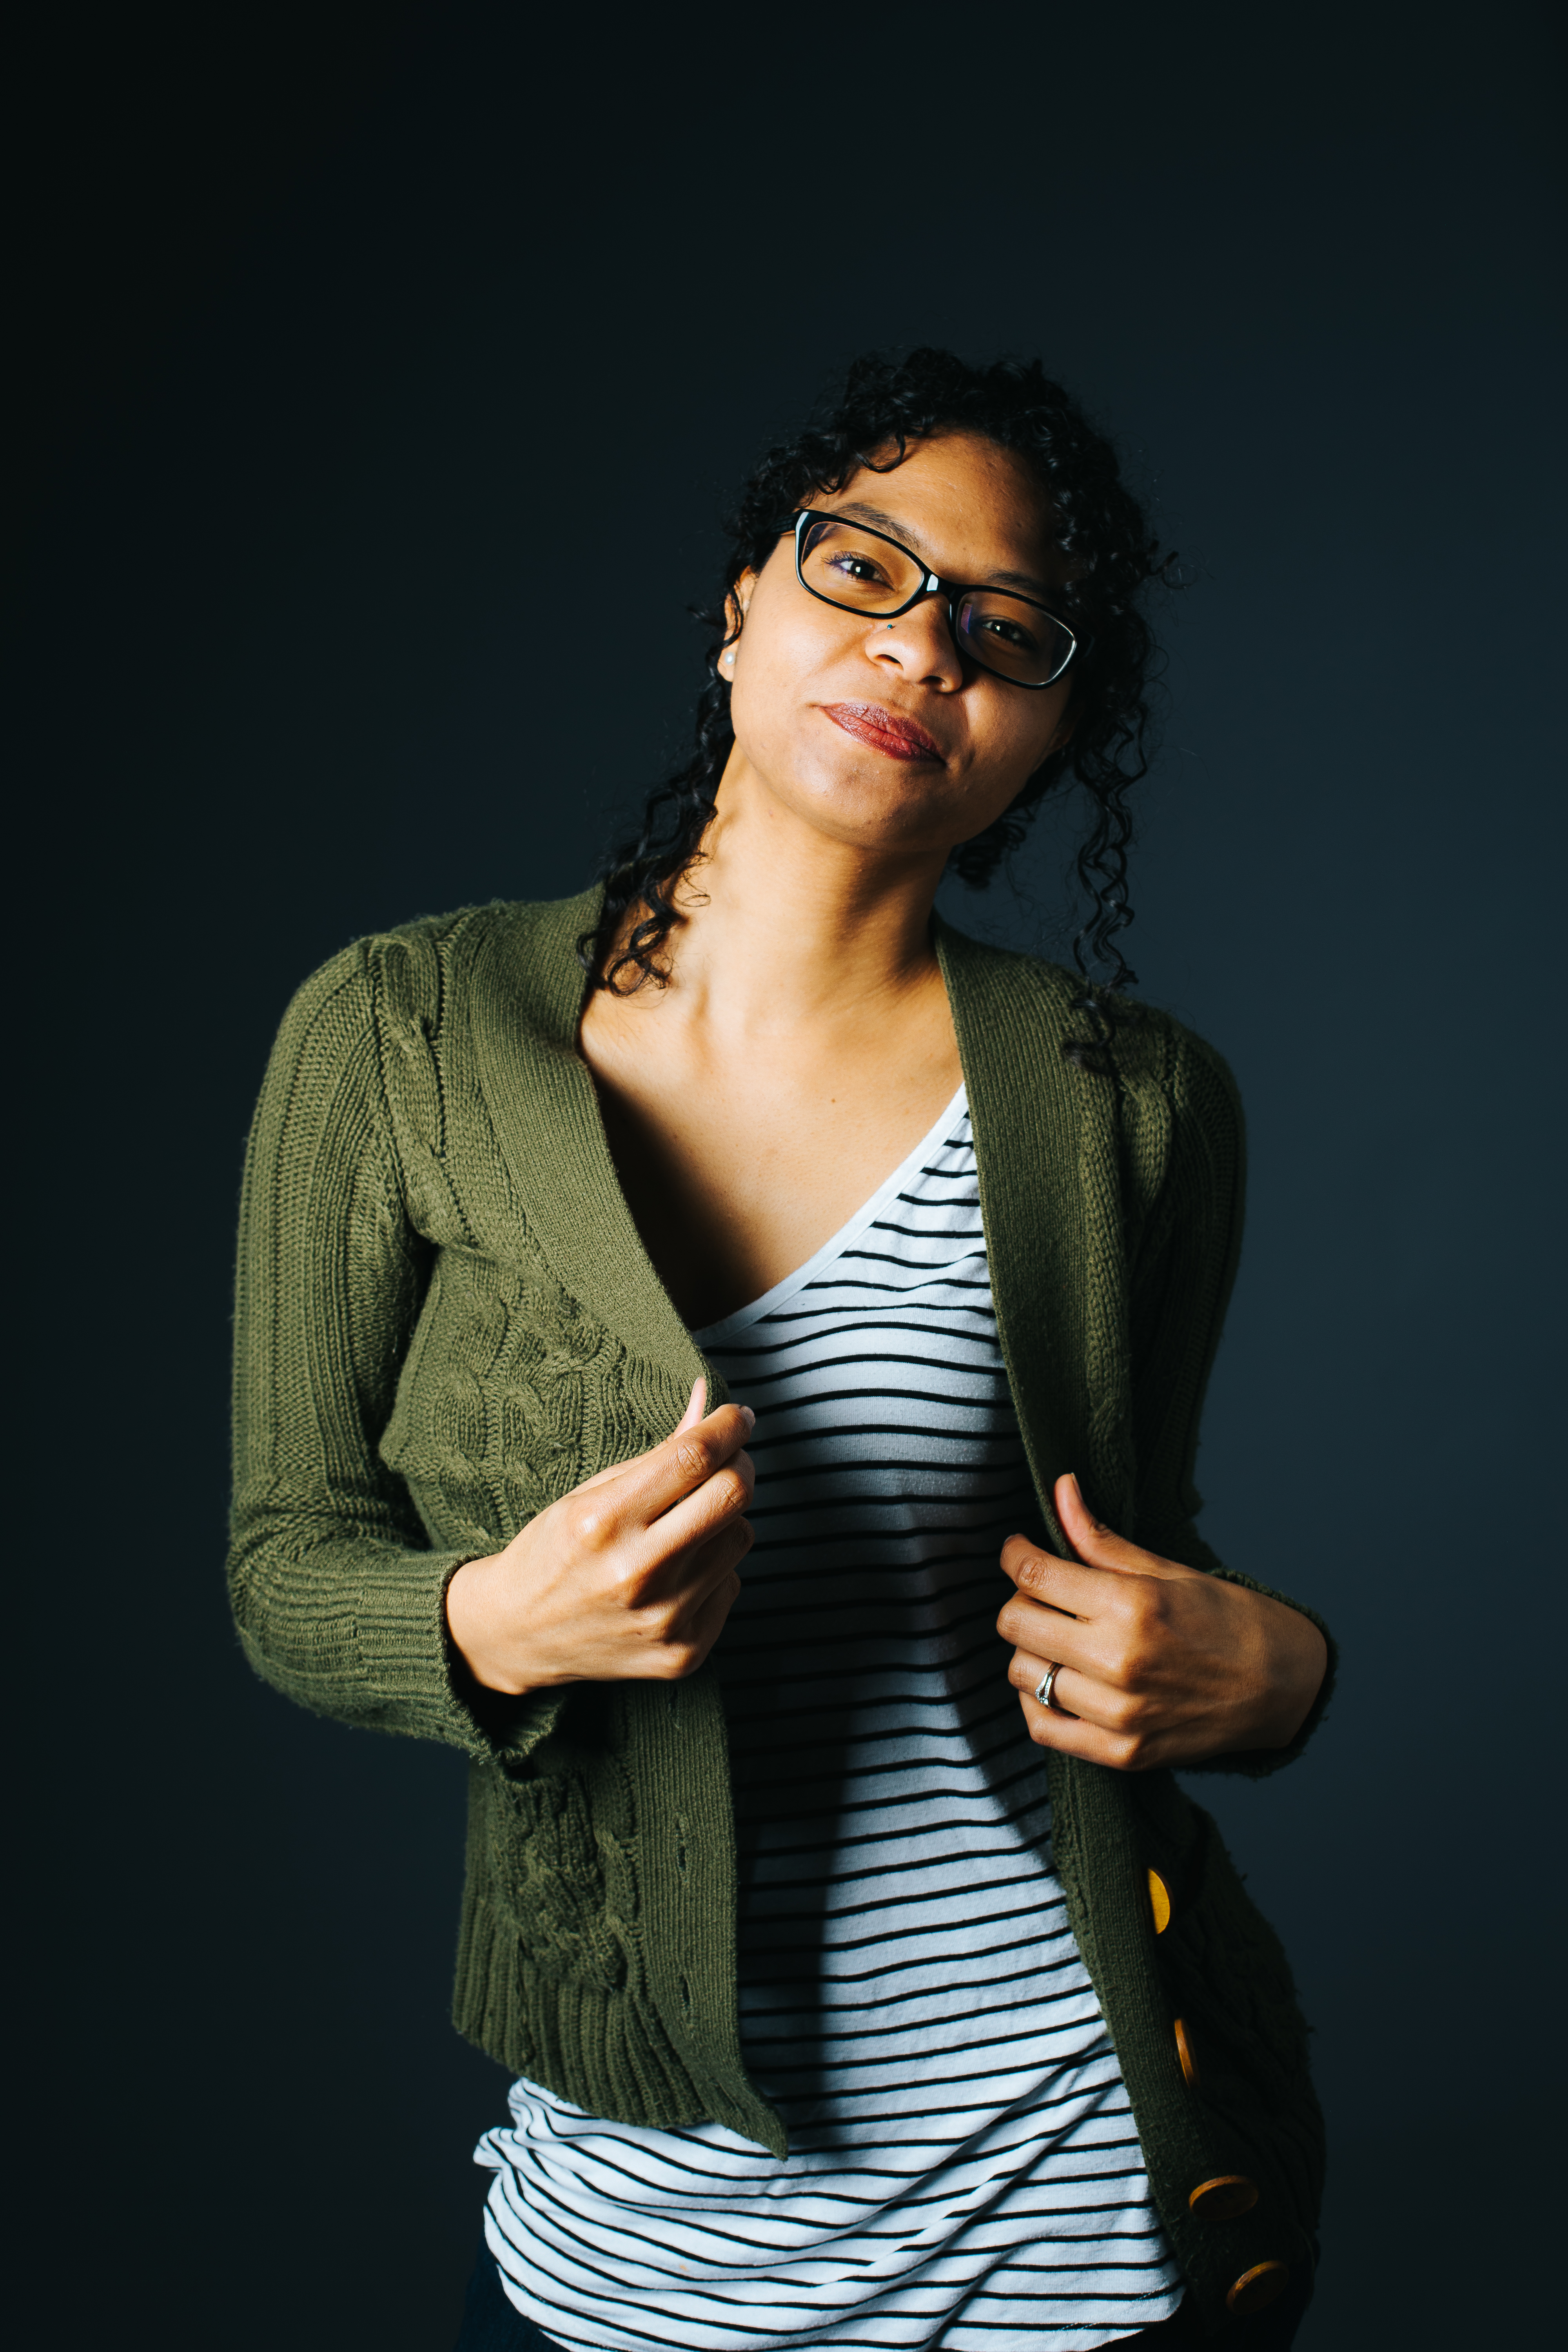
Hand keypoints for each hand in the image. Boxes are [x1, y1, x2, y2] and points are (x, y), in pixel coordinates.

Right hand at [445, 1381, 753, 1695]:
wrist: (517, 1637)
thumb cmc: (553, 1553)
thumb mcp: (590, 1492)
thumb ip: (657, 1452)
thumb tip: (707, 1401)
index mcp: (602, 1521)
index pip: (693, 1456)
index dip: (728, 1426)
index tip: (738, 1416)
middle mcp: (636, 1572)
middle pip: (733, 1495)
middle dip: (739, 1465)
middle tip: (726, 1461)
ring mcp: (664, 1618)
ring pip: (740, 1538)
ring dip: (721, 1522)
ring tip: (680, 1530)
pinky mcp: (683, 1652)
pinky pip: (730, 1585)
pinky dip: (712, 1572)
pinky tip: (673, 1578)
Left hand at [997, 1473, 1327, 1769]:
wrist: (1282, 1686)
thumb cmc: (1227, 1620)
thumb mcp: (1167, 1570)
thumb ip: (1101, 1538)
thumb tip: (1060, 1489)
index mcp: (1132, 1605)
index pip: (1033, 1574)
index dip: (1014, 1554)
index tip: (1019, 1550)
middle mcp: (1120, 1660)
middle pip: (1015, 1623)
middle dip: (1020, 1598)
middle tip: (1042, 1593)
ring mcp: (1119, 1713)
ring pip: (1023, 1672)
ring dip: (1029, 1648)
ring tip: (1057, 1637)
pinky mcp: (1121, 1753)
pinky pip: (1043, 1726)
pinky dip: (1036, 1701)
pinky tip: (1057, 1680)